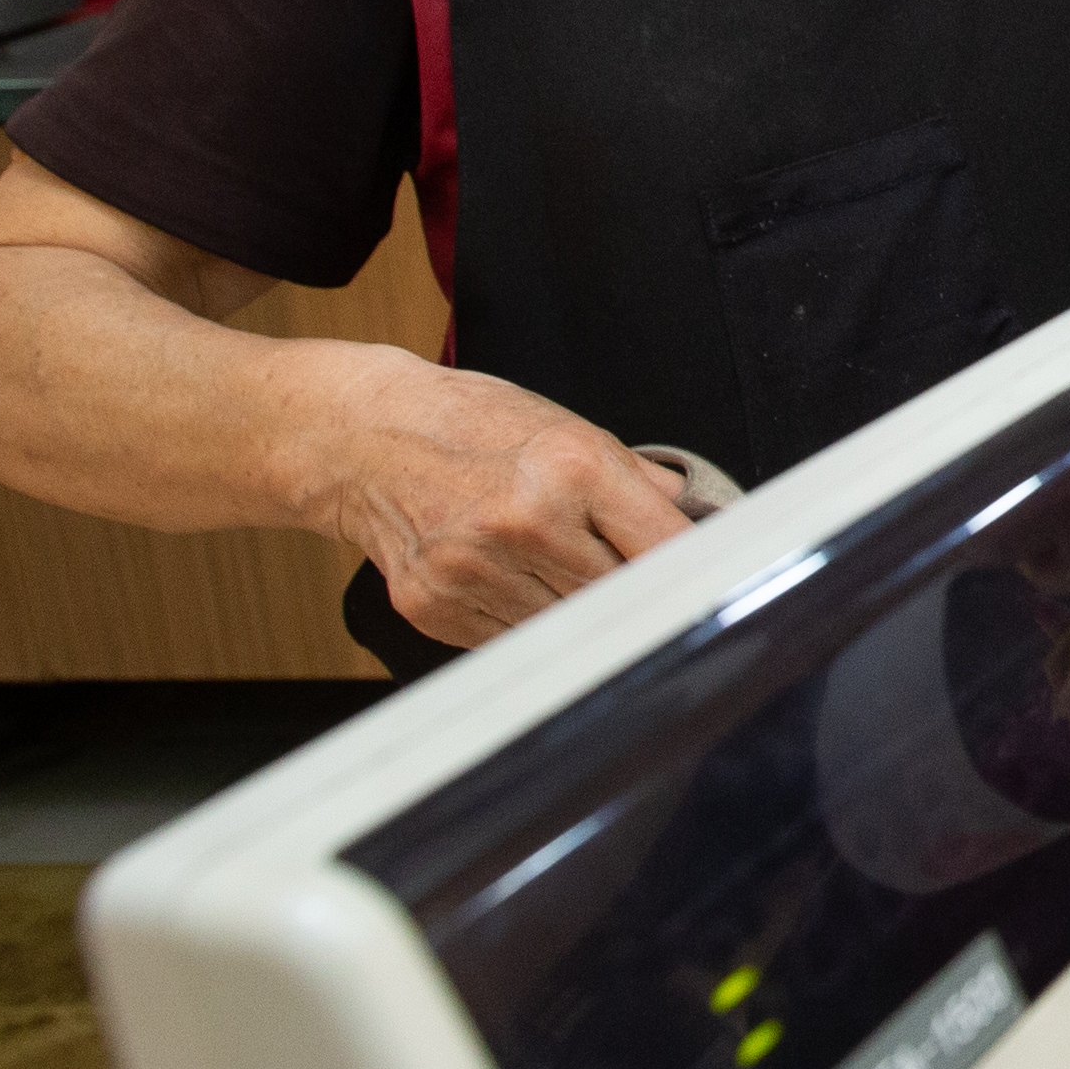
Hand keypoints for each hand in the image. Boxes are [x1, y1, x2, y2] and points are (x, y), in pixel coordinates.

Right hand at [283, 344, 695, 646]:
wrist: (361, 437)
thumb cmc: (470, 425)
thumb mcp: (565, 427)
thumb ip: (638, 482)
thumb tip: (700, 524)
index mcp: (570, 467)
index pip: (664, 549)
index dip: (694, 575)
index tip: (708, 587)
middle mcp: (523, 522)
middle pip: (620, 601)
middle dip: (636, 599)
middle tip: (642, 594)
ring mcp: (474, 571)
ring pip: (568, 632)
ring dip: (580, 617)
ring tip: (560, 577)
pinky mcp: (435, 608)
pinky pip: (511, 643)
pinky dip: (527, 625)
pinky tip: (513, 586)